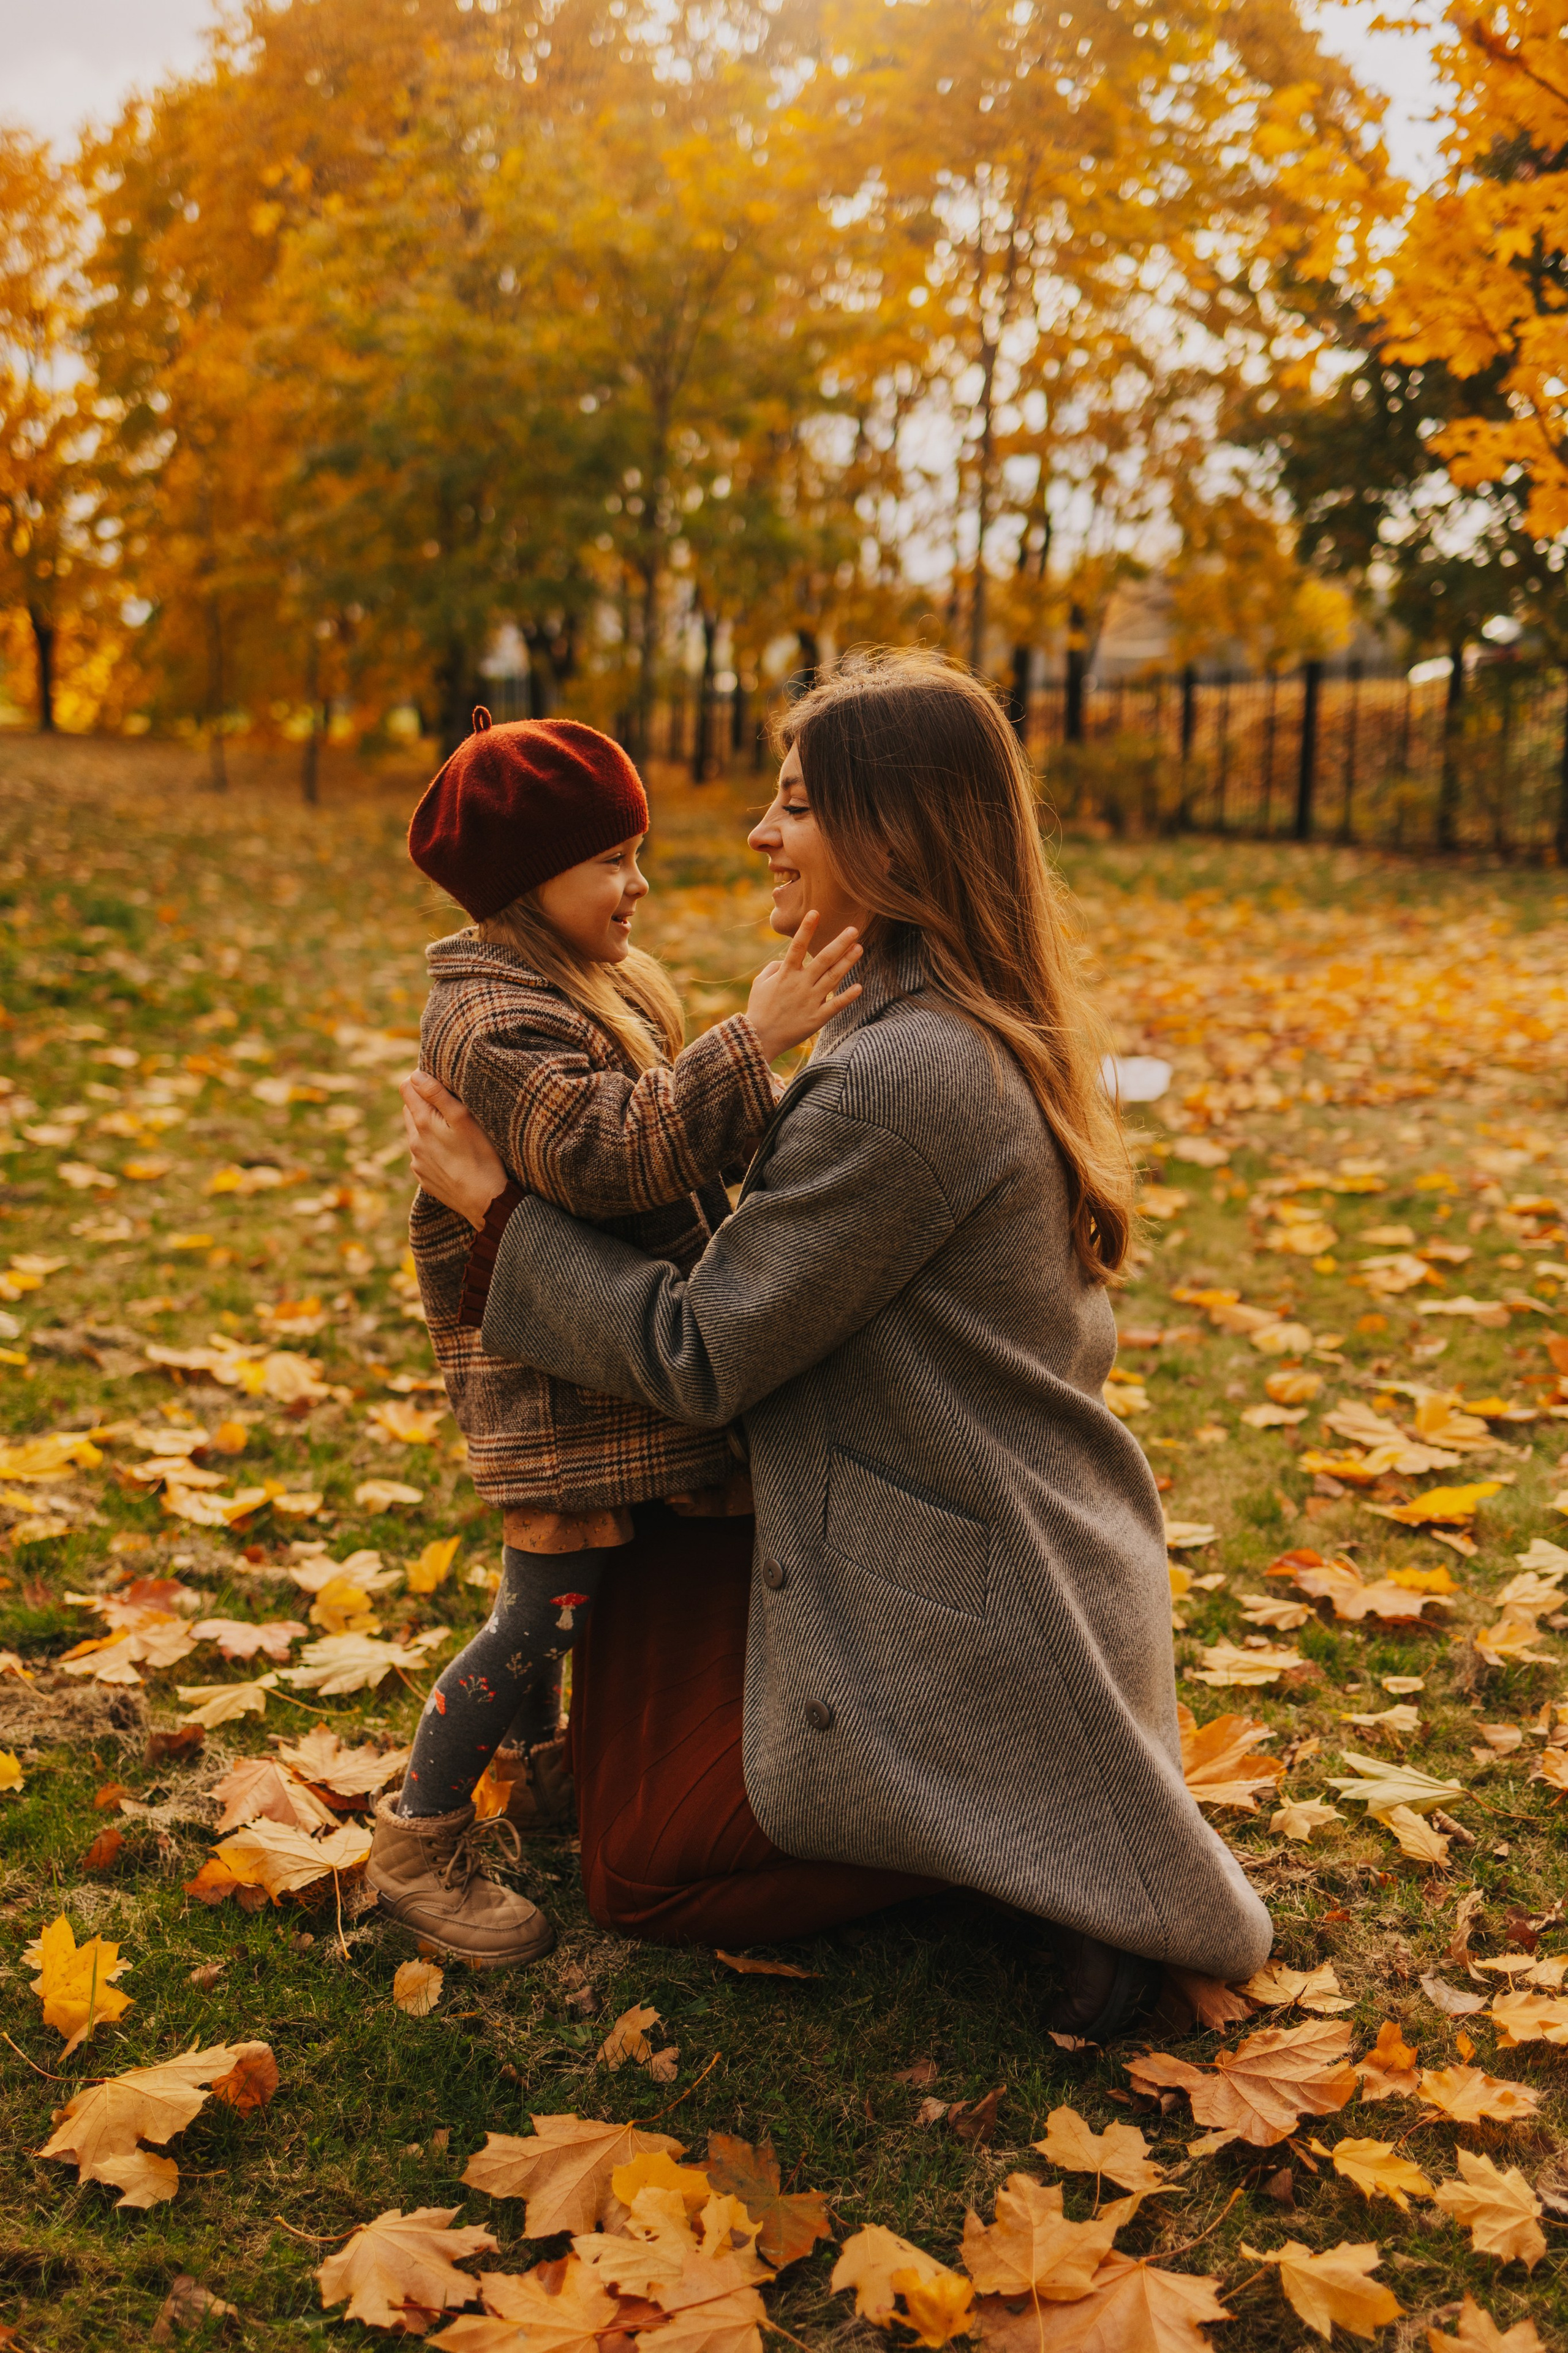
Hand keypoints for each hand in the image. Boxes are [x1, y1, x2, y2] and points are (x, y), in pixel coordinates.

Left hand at [400, 1068, 509, 1226]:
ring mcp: (417, 1162)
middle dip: (424, 1104)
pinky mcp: (424, 1178)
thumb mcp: (463, 1118)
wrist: (485, 1201)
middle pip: (410, 1110)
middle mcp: (414, 1142)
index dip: (421, 1080)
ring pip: (416, 1134)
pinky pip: (423, 1156)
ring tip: (454, 1135)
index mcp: (422, 1123)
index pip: (406, 1087)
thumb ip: (437, 1094)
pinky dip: (433, 1150)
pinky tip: (453, 1156)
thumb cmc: (481, 1156)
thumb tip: (415, 1075)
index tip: (439, 1085)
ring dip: (428, 1128)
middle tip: (449, 1108)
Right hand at [745, 911, 862, 1061]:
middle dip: (840, 943)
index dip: (806, 929)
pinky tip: (859, 987)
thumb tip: (785, 960)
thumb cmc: (758, 1009)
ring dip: (847, 962)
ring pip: (833, 978)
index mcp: (785, 974)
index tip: (816, 912)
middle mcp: (800, 984)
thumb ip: (773, 968)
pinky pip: (835, 1005)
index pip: (797, 946)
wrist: (759, 1039)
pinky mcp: (817, 1018)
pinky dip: (847, 997)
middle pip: (823, 959)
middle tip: (854, 929)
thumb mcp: (760, 984)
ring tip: (859, 948)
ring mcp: (810, 1001)